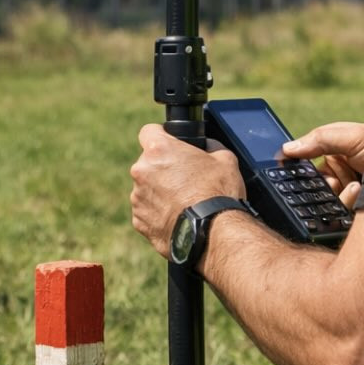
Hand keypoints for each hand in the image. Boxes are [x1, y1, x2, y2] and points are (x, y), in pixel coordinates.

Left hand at [130, 124, 245, 258]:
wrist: (212, 233)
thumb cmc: (218, 193)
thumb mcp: (225, 158)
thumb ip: (209, 146)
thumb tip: (207, 146)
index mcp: (158, 150)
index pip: (149, 131)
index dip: (162, 136)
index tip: (171, 145)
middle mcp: (141, 171)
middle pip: (148, 163)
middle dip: (163, 169)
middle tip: (185, 179)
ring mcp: (138, 197)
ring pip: (146, 188)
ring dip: (159, 192)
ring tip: (183, 202)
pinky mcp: (139, 221)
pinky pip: (146, 211)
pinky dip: (158, 213)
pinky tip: (178, 217)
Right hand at [280, 122, 363, 208]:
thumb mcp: (349, 135)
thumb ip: (317, 140)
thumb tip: (286, 149)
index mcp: (334, 159)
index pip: (309, 170)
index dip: (303, 173)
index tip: (297, 173)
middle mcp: (340, 179)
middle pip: (317, 191)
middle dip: (324, 186)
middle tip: (332, 180)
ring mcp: (351, 198)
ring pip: (329, 204)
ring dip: (339, 193)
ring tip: (354, 183)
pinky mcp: (361, 212)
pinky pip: (344, 214)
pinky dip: (348, 201)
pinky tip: (360, 189)